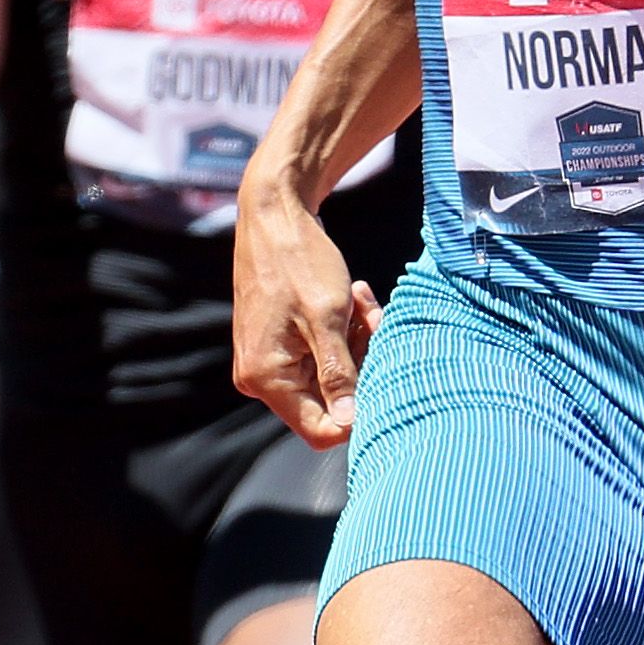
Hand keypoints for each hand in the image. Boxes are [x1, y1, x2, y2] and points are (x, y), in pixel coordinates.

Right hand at [232, 179, 378, 446]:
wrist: (274, 213)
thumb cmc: (299, 260)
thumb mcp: (327, 316)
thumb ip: (339, 373)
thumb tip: (352, 422)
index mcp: (266, 378)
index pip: (320, 431)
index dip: (358, 414)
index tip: (382, 375)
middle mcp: (261, 378)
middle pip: (330, 402)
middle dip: (362, 366)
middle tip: (373, 321)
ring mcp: (270, 361)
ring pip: (333, 376)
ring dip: (358, 344)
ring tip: (360, 302)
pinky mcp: (281, 344)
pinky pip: (324, 355)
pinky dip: (345, 333)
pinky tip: (352, 296)